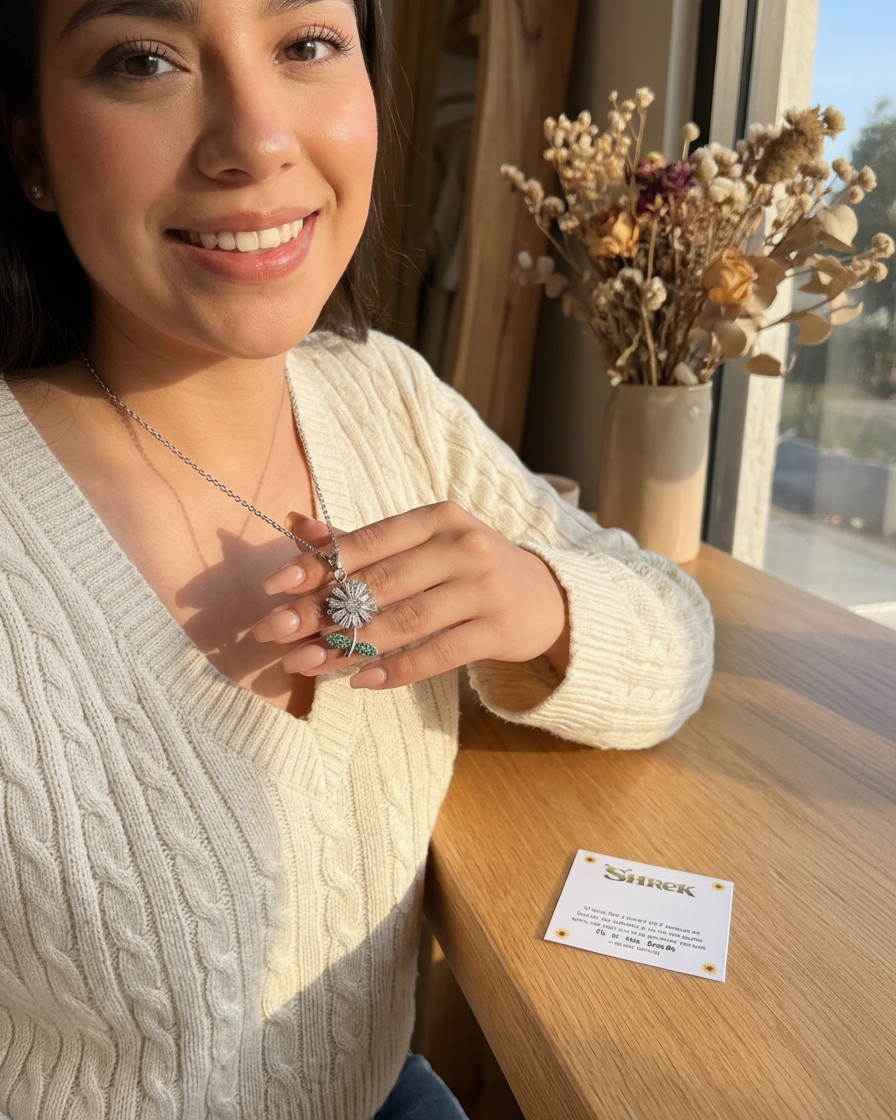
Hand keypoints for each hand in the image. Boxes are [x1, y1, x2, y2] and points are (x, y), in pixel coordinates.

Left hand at [252, 502, 568, 689]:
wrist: (545, 596)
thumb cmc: (468, 568)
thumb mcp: (424, 543)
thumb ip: (363, 540)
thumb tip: (298, 526)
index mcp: (436, 518)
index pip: (369, 541)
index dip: (319, 564)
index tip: (276, 586)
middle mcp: (462, 546)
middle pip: (381, 583)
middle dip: (323, 611)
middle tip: (279, 633)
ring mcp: (483, 588)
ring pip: (405, 621)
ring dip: (351, 647)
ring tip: (309, 664)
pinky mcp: (497, 629)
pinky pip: (437, 654)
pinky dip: (396, 670)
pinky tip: (361, 681)